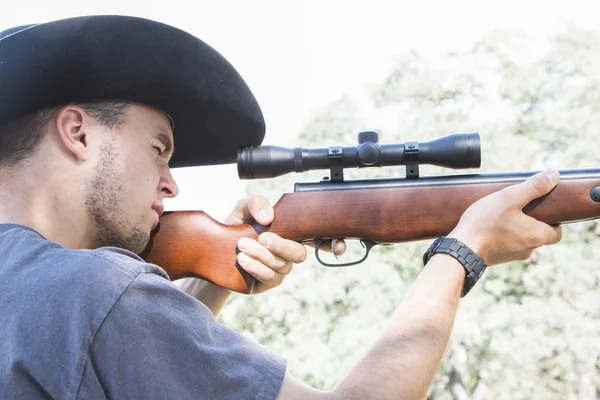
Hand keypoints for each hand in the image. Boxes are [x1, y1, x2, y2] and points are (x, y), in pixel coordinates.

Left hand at [225, 195, 306, 293]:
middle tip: (261, 237)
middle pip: (298, 254)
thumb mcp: (244, 209)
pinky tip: (243, 259)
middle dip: (280, 246)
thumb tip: (267, 217)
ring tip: (242, 246)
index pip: (305, 236)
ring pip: (280, 265)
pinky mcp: (267, 282)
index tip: (277, 228)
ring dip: (261, 255)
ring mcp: (279, 269)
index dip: (302, 234)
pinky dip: (256, 267)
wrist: (217, 249)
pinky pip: (269, 277)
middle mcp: (288, 253)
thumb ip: (257, 204)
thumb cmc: (238, 225)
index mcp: (288, 234)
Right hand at [448, 170, 562, 265]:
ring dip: (514, 228)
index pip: (557, 232)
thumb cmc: (485, 223)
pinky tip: (487, 225)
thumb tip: (554, 175)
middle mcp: (528, 250)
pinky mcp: (496, 258)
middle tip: (518, 206)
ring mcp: (511, 256)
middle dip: (531, 220)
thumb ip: (533, 187)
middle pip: (538, 234)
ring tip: (499, 213)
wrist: (460, 250)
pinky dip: (501, 235)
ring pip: (520, 239)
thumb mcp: (509, 198)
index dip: (554, 220)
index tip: (542, 208)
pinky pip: (505, 244)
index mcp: (537, 236)